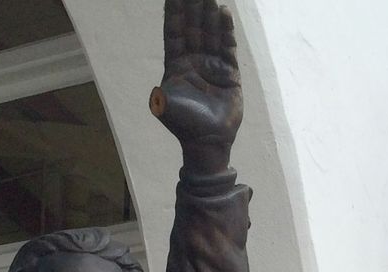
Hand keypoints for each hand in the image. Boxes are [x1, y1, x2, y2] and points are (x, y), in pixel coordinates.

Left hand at [152, 0, 242, 173]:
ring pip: (210, 33)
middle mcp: (194, 60)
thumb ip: (161, 92)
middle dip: (193, 7)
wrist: (208, 142)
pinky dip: (226, 31)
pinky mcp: (230, 73)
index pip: (174, 32)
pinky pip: (228, 47)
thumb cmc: (184, 125)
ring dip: (209, 14)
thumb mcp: (164, 105)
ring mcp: (213, 65)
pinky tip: (224, 13)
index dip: (174, 13)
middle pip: (193, 27)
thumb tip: (158, 89)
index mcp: (176, 64)